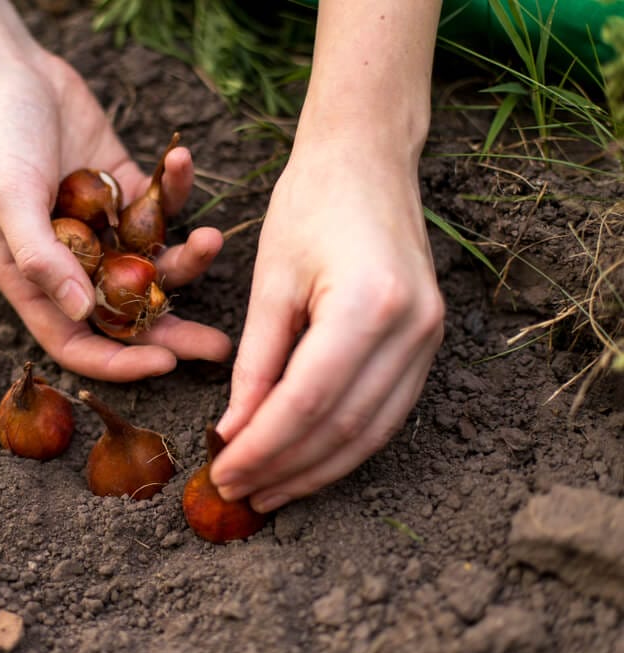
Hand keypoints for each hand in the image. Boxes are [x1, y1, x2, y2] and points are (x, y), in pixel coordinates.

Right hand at [0, 49, 230, 380]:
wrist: (14, 73)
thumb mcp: (10, 198)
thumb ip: (40, 256)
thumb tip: (79, 311)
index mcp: (35, 280)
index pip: (78, 341)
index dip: (119, 361)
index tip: (166, 364)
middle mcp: (72, 264)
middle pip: (127, 315)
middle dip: (173, 332)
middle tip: (219, 347)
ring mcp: (103, 230)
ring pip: (154, 264)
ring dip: (188, 258)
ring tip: (212, 238)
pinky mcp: (126, 193)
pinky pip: (160, 206)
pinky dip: (174, 188)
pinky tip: (180, 159)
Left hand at [209, 136, 444, 511]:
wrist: (367, 159)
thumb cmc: (309, 204)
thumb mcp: (270, 281)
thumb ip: (256, 362)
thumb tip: (235, 433)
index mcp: (368, 305)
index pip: (306, 403)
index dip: (261, 448)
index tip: (222, 473)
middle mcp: (412, 330)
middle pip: (342, 428)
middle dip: (285, 469)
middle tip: (237, 493)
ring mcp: (430, 339)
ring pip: (370, 433)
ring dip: (316, 470)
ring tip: (268, 492)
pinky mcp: (429, 343)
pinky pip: (387, 414)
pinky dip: (344, 445)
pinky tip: (307, 462)